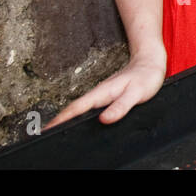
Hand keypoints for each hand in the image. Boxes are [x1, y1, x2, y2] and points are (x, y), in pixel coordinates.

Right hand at [45, 49, 166, 129]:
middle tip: (44, 133)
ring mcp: (102, 95)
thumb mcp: (136, 93)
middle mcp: (99, 94)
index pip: (78, 108)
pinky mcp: (106, 97)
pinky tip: (77, 122)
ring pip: (80, 108)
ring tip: (54, 130)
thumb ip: (121, 106)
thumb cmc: (145, 76)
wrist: (150, 62)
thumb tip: (105, 119)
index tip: (48, 128)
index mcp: (102, 93)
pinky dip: (78, 115)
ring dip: (66, 118)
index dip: (62, 119)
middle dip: (58, 121)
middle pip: (74, 109)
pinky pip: (88, 108)